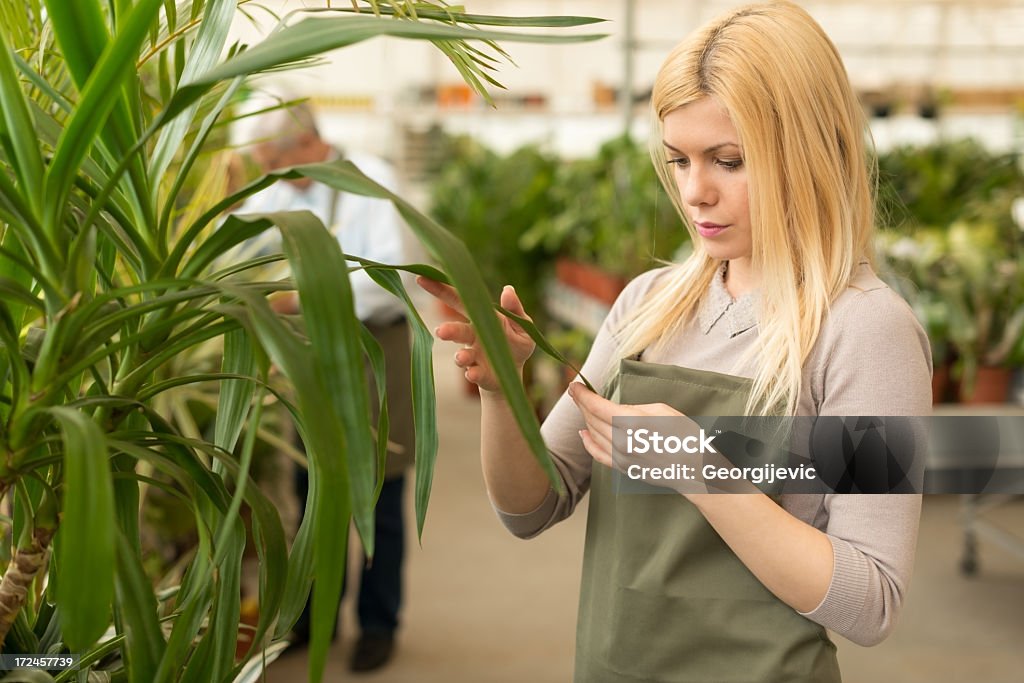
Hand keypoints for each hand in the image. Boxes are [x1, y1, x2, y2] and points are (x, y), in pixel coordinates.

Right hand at [416, 277, 535, 393]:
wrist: (513, 375)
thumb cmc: (515, 345)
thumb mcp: (522, 325)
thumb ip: (514, 309)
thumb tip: (508, 289)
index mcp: (481, 319)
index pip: (460, 301)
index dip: (442, 290)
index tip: (422, 278)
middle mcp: (473, 336)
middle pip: (458, 331)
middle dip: (448, 331)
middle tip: (440, 332)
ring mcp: (474, 356)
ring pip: (462, 354)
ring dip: (460, 356)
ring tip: (461, 357)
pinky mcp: (479, 374)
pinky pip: (474, 374)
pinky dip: (473, 373)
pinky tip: (472, 373)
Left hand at [568, 382, 733, 493]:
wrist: (695, 467)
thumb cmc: (684, 434)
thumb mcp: (661, 410)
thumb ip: (634, 408)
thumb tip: (616, 409)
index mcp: (631, 422)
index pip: (596, 406)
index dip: (582, 394)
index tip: (574, 385)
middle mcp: (621, 441)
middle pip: (592, 419)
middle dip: (581, 403)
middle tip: (575, 392)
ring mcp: (621, 457)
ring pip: (593, 434)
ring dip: (585, 418)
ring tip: (582, 407)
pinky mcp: (624, 467)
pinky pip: (598, 454)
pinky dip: (588, 442)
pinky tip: (583, 433)